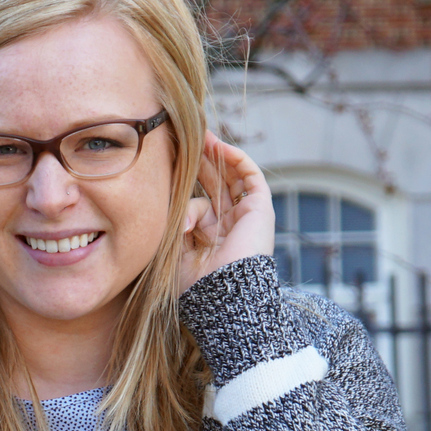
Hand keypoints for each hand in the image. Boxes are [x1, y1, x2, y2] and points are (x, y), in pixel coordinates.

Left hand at [175, 131, 275, 292]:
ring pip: (231, 178)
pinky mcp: (260, 210)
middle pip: (215, 187)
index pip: (199, 203)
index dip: (186, 185)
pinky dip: (237, 160)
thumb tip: (173, 203)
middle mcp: (228, 227)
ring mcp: (245, 218)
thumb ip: (174, 223)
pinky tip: (220, 146)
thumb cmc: (194, 282)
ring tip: (202, 136)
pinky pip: (250, 177)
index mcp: (209, 240)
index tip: (170, 166)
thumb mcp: (174, 250)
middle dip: (202, 164)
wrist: (222, 293)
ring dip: (218, 156)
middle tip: (187, 141)